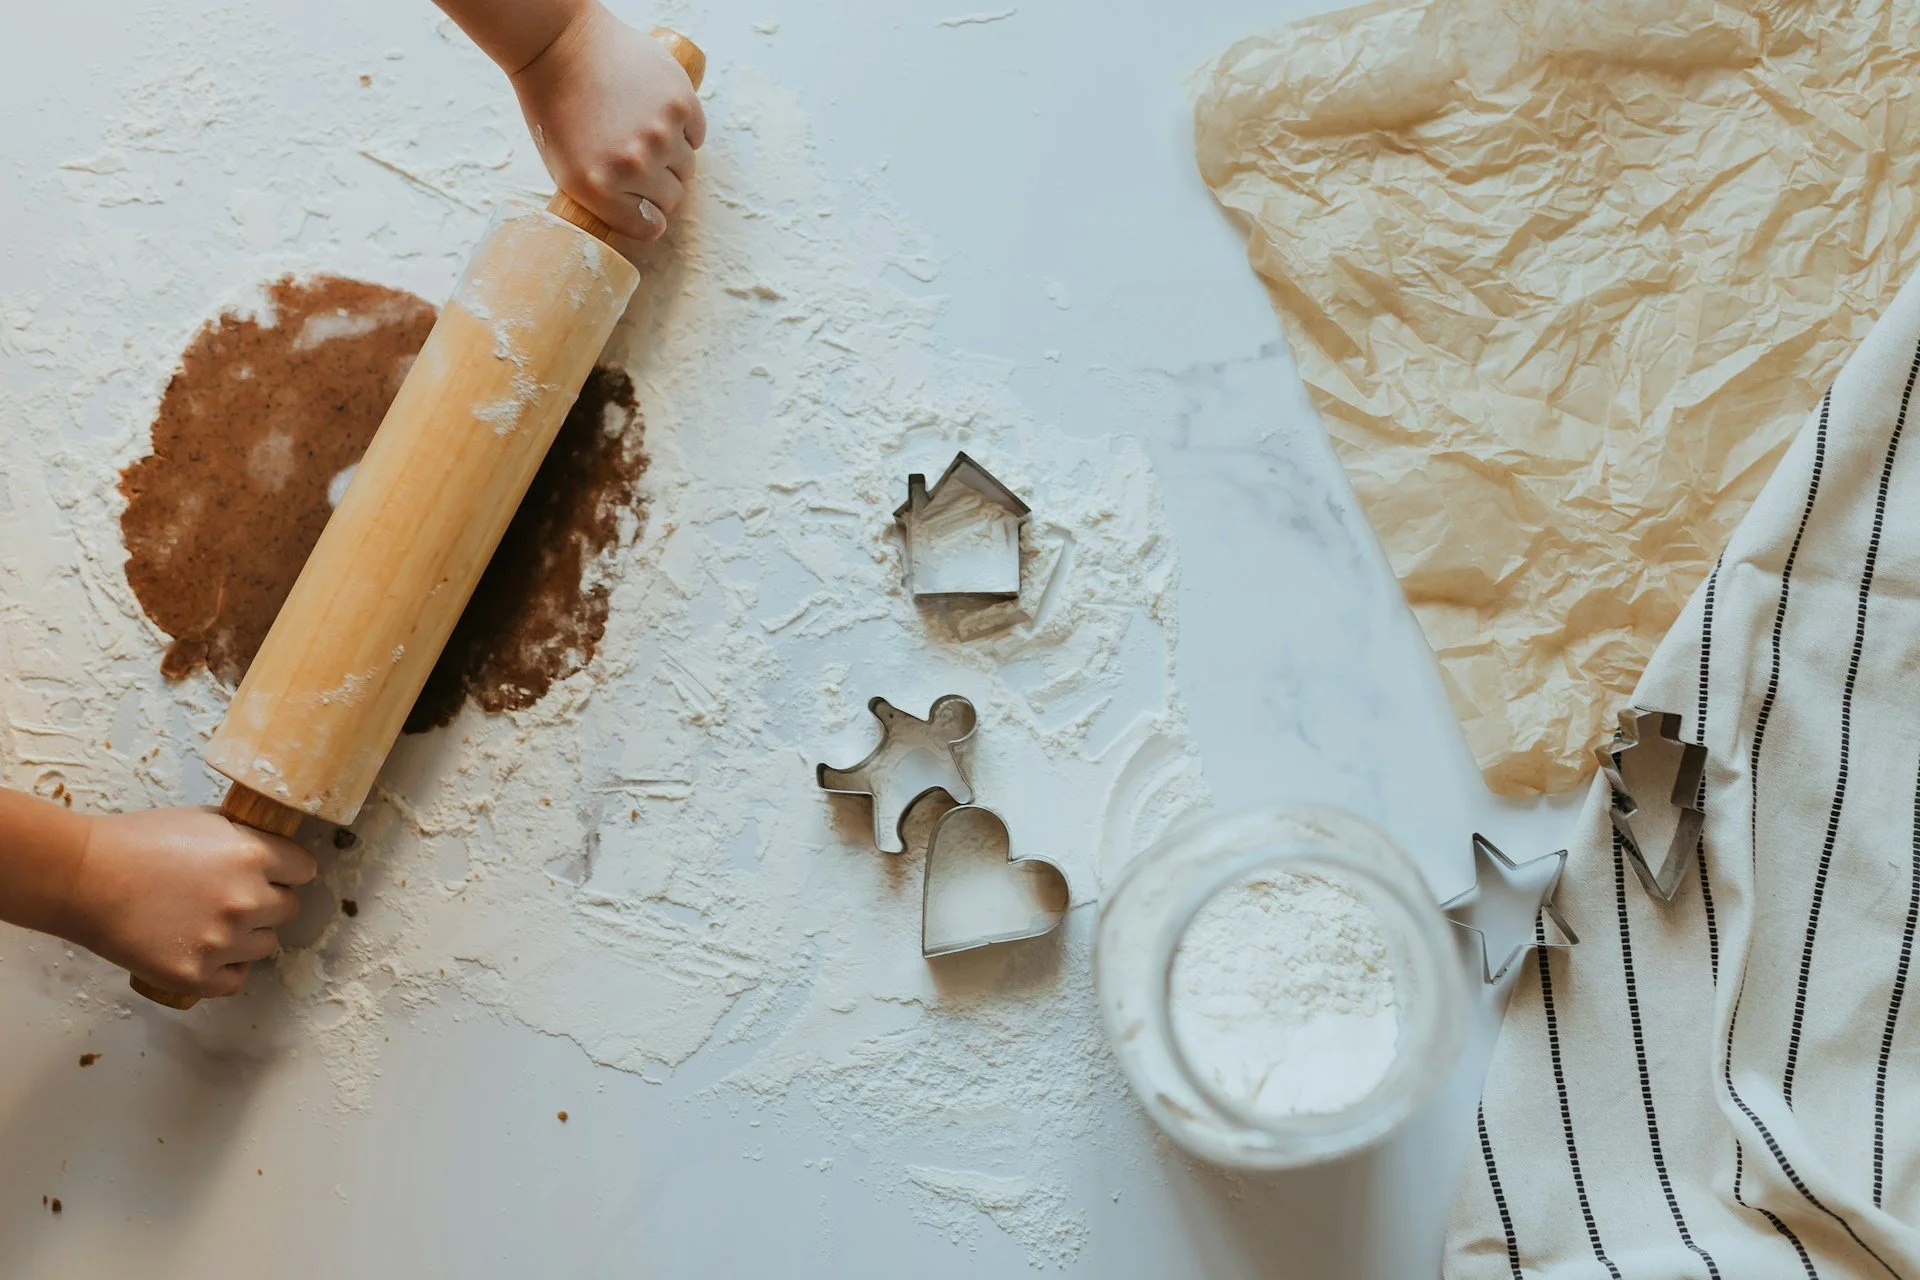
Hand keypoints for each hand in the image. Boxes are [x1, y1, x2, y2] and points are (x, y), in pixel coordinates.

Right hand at [65, 808, 316, 998]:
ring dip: (247, 936)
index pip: (304, 870)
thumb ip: (245, 837)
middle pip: (288, 909)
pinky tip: (207, 952)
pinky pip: (236, 980)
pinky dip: (226, 969)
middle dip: (267, 902)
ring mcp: (222, 942)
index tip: (273, 873)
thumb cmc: (137, 842)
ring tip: (210, 923)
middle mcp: (246, 900)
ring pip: (266, 945)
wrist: (83, 878)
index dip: (287, 870)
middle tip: (233, 898)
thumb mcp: (203, 820)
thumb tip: (273, 848)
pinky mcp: (196, 975)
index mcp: (253, 855)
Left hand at [510, 3, 704, 240]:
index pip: (650, 227)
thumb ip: (606, 199)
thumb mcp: (565, 169)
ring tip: (645, 130)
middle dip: (660, 185)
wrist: (559, 45)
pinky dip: (685, 127)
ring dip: (673, 155)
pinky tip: (658, 111)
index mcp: (599, 188)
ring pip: (687, 166)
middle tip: (641, 160)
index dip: (648, 215)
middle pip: (673, 197)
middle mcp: (633, 165)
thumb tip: (648, 217)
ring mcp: (660, 133)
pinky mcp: (680, 102)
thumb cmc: (556, 107)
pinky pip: (697, 134)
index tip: (643, 203)